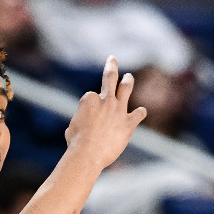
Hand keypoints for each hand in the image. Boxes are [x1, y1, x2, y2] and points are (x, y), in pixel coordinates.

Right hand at [63, 58, 147, 174]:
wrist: (88, 154)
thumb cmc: (76, 143)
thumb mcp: (72, 128)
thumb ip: (81, 120)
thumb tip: (86, 125)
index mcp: (89, 99)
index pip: (91, 97)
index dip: (88, 108)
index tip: (85, 121)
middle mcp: (106, 100)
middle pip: (110, 78)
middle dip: (111, 66)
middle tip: (113, 58)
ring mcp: (119, 110)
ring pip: (126, 89)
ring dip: (128, 81)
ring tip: (129, 77)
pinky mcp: (129, 123)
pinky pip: (138, 114)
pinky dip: (139, 113)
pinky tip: (141, 112)